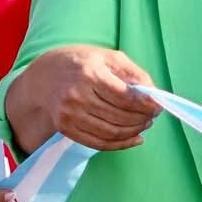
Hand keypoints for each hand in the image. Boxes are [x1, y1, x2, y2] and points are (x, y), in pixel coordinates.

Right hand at [30, 45, 159, 150]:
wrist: (43, 76)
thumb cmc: (82, 63)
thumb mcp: (108, 57)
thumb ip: (134, 73)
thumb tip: (153, 94)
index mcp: (90, 73)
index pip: (125, 97)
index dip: (146, 105)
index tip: (158, 106)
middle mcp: (77, 95)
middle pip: (120, 116)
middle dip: (143, 118)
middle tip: (153, 115)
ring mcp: (69, 114)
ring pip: (111, 132)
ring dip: (134, 131)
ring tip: (145, 124)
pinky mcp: (65, 128)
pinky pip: (98, 143)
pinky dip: (121, 144)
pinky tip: (135, 138)